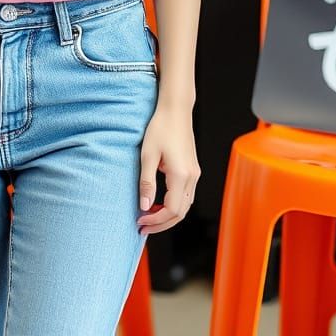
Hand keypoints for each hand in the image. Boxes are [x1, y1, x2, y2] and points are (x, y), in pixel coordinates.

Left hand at [136, 105, 200, 234]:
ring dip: (168, 215)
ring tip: (148, 216)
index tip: (140, 221)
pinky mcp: (193, 169)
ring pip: (185, 206)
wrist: (176, 110)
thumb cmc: (160, 128)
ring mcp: (195, 173)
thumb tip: (144, 207)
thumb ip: (146, 182)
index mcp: (181, 175)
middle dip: (162, 223)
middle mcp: (192, 177)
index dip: (156, 220)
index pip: (171, 210)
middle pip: (180, 213)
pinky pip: (186, 195)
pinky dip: (174, 204)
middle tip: (142, 226)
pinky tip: (159, 202)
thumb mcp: (147, 154)